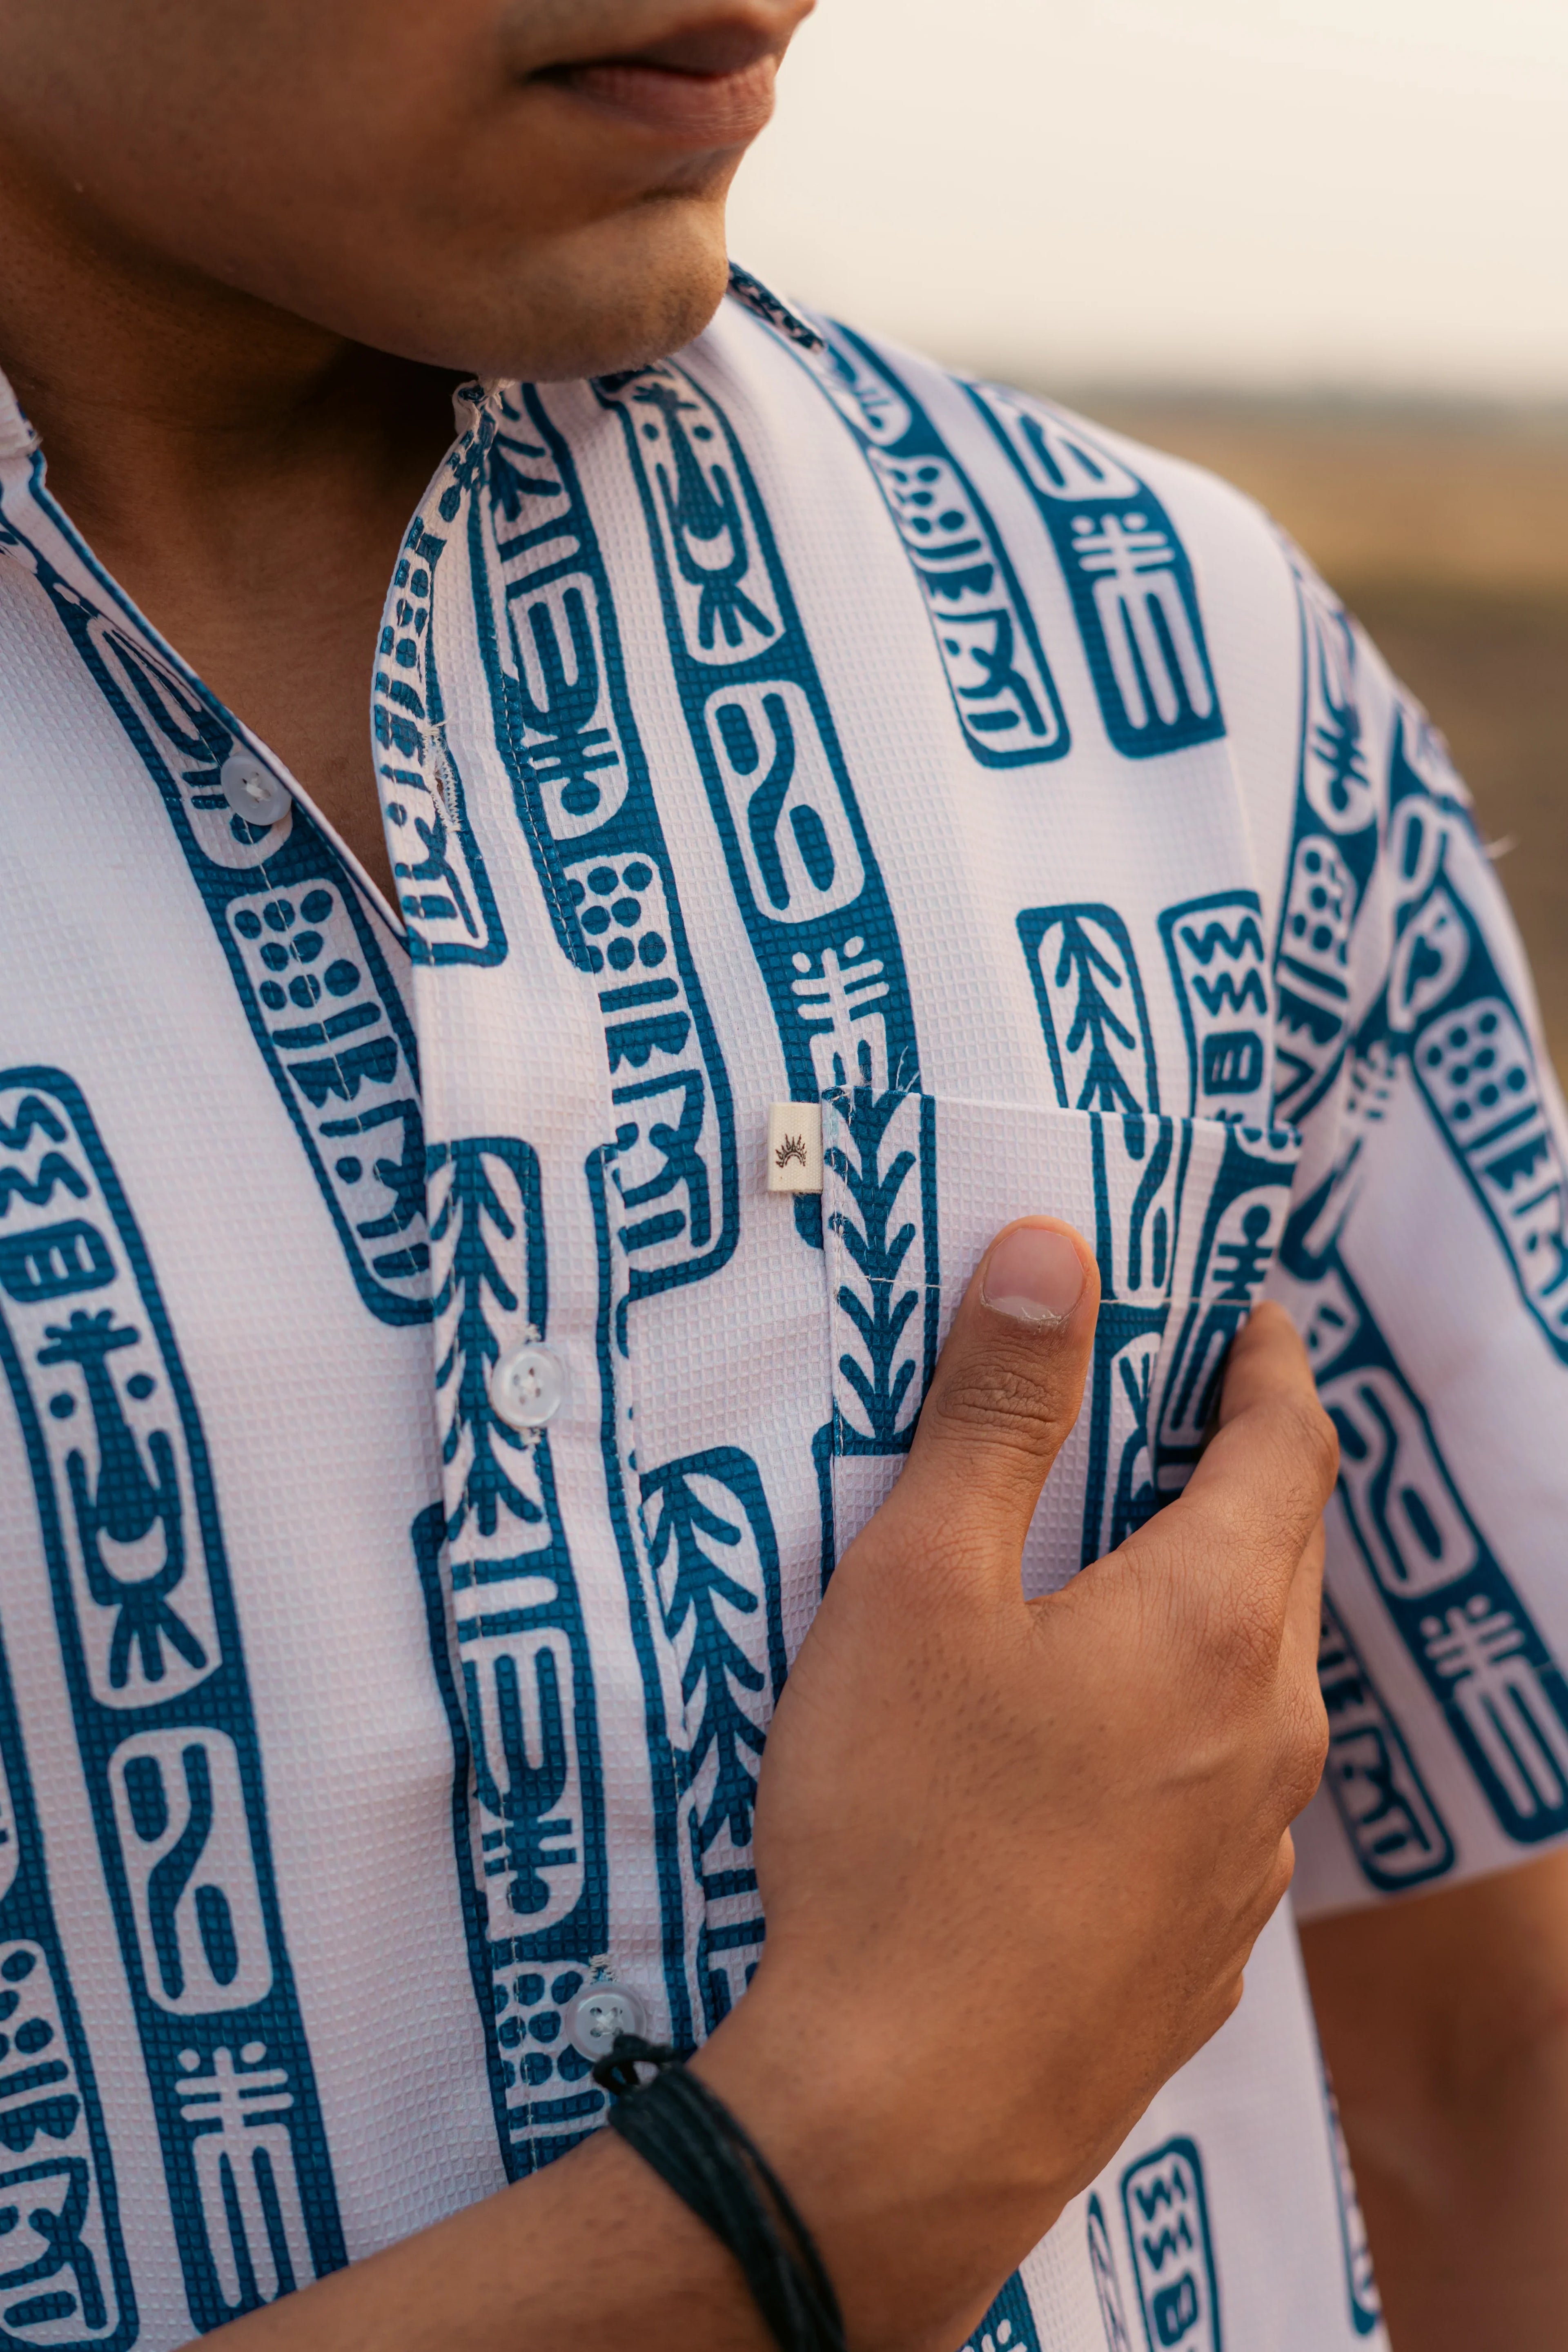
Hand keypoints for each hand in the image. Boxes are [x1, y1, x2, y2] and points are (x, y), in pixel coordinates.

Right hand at [697, 1218, 1334, 2351]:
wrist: (901, 2119)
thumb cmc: (900, 1834)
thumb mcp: (915, 1585)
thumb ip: (992, 1411)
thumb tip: (1053, 1251)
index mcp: (1213, 1623)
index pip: (1288, 1446)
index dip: (1266, 1365)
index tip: (1240, 1321)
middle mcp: (1267, 1737)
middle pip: (1284, 1561)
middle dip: (1238, 1475)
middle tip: (1164, 1426)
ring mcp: (1247, 1859)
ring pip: (1256, 1687)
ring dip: (1206, 1611)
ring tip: (1110, 1587)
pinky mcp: (1202, 1951)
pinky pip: (1219, 1798)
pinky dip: (1177, 1732)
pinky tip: (1086, 1759)